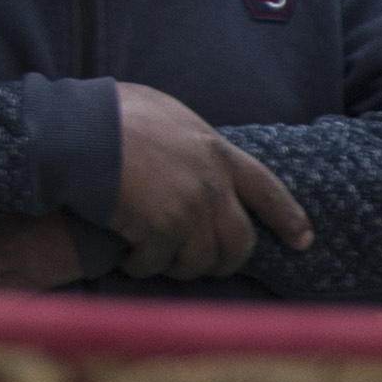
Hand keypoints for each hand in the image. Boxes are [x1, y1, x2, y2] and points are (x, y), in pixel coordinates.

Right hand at [112, 85, 310, 281]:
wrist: (78, 132)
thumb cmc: (110, 114)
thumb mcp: (166, 114)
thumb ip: (189, 141)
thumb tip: (190, 151)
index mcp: (217, 152)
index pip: (267, 190)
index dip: (288, 218)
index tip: (302, 241)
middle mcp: (212, 185)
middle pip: (239, 241)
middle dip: (224, 261)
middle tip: (205, 266)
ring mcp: (189, 210)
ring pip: (201, 260)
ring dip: (179, 267)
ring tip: (156, 261)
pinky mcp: (160, 231)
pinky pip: (159, 264)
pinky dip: (143, 266)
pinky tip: (129, 259)